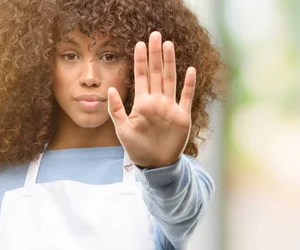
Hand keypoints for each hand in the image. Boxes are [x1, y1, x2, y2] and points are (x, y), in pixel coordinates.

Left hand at [107, 31, 195, 167]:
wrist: (156, 165)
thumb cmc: (137, 149)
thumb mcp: (122, 130)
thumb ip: (116, 109)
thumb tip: (109, 88)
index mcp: (142, 102)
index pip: (141, 76)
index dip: (140, 60)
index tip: (139, 43)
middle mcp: (157, 101)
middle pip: (156, 72)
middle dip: (155, 54)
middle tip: (155, 34)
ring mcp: (170, 107)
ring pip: (170, 79)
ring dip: (170, 62)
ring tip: (169, 45)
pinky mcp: (182, 116)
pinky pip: (186, 97)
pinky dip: (189, 84)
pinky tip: (190, 70)